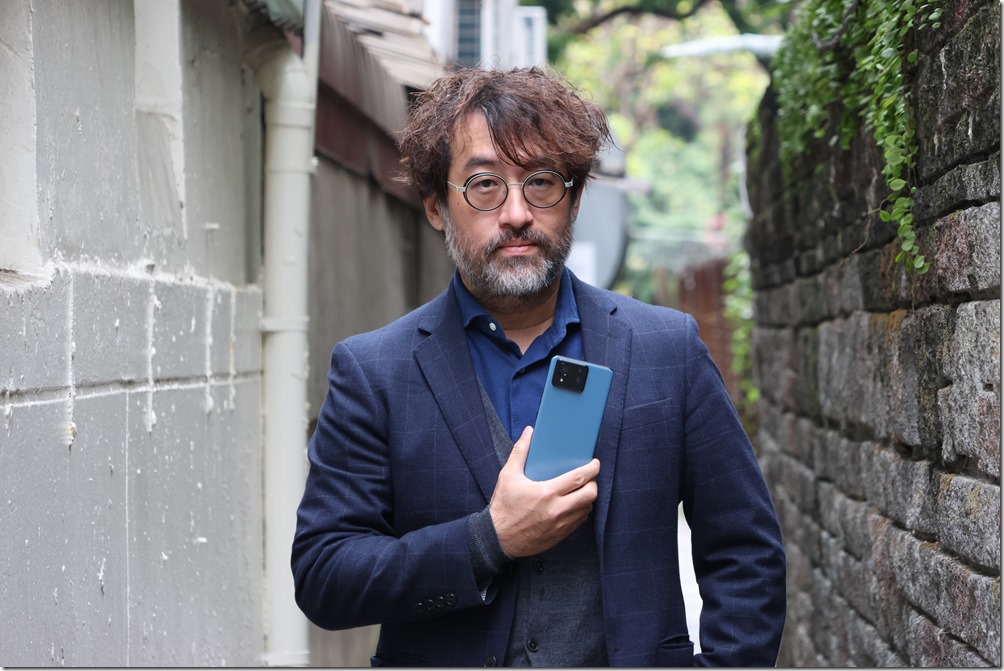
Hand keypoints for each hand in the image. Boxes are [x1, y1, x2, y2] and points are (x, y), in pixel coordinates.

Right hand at [489, 426, 599, 557]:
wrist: (498, 538)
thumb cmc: (503, 506)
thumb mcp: (508, 475)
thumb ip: (520, 451)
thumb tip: (529, 432)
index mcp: (546, 492)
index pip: (579, 478)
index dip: (592, 469)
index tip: (594, 463)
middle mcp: (557, 509)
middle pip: (590, 495)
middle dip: (594, 483)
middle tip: (589, 478)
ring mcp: (560, 525)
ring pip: (586, 509)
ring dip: (587, 498)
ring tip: (581, 490)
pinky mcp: (560, 535)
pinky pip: (579, 521)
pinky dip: (580, 511)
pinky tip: (573, 505)